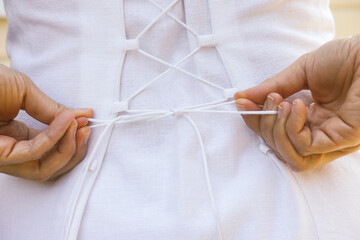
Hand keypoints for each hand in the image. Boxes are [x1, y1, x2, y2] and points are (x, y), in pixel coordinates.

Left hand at [0, 64, 92, 180]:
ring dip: (68, 149)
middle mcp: (12, 152)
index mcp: (17, 138)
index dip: (73, 139)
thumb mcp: (26, 92)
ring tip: (80, 126)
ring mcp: (4, 157)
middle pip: (51, 167)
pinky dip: (55, 138)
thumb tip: (80, 116)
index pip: (51, 151)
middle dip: (74, 151)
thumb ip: (52, 109)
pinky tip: (66, 121)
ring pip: (44, 170)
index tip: (88, 121)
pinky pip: (34, 154)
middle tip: (88, 129)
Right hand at [234, 35, 359, 170]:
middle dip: (264, 126)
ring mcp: (331, 140)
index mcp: (312, 118)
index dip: (257, 121)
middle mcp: (320, 133)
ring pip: (291, 156)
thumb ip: (273, 86)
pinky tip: (297, 106)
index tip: (242, 103)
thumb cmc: (346, 58)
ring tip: (282, 103)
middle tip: (267, 100)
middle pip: (280, 148)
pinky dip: (292, 128)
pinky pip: (305, 149)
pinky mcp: (341, 141)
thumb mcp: (300, 71)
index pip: (277, 132)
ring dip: (276, 131)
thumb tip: (241, 97)